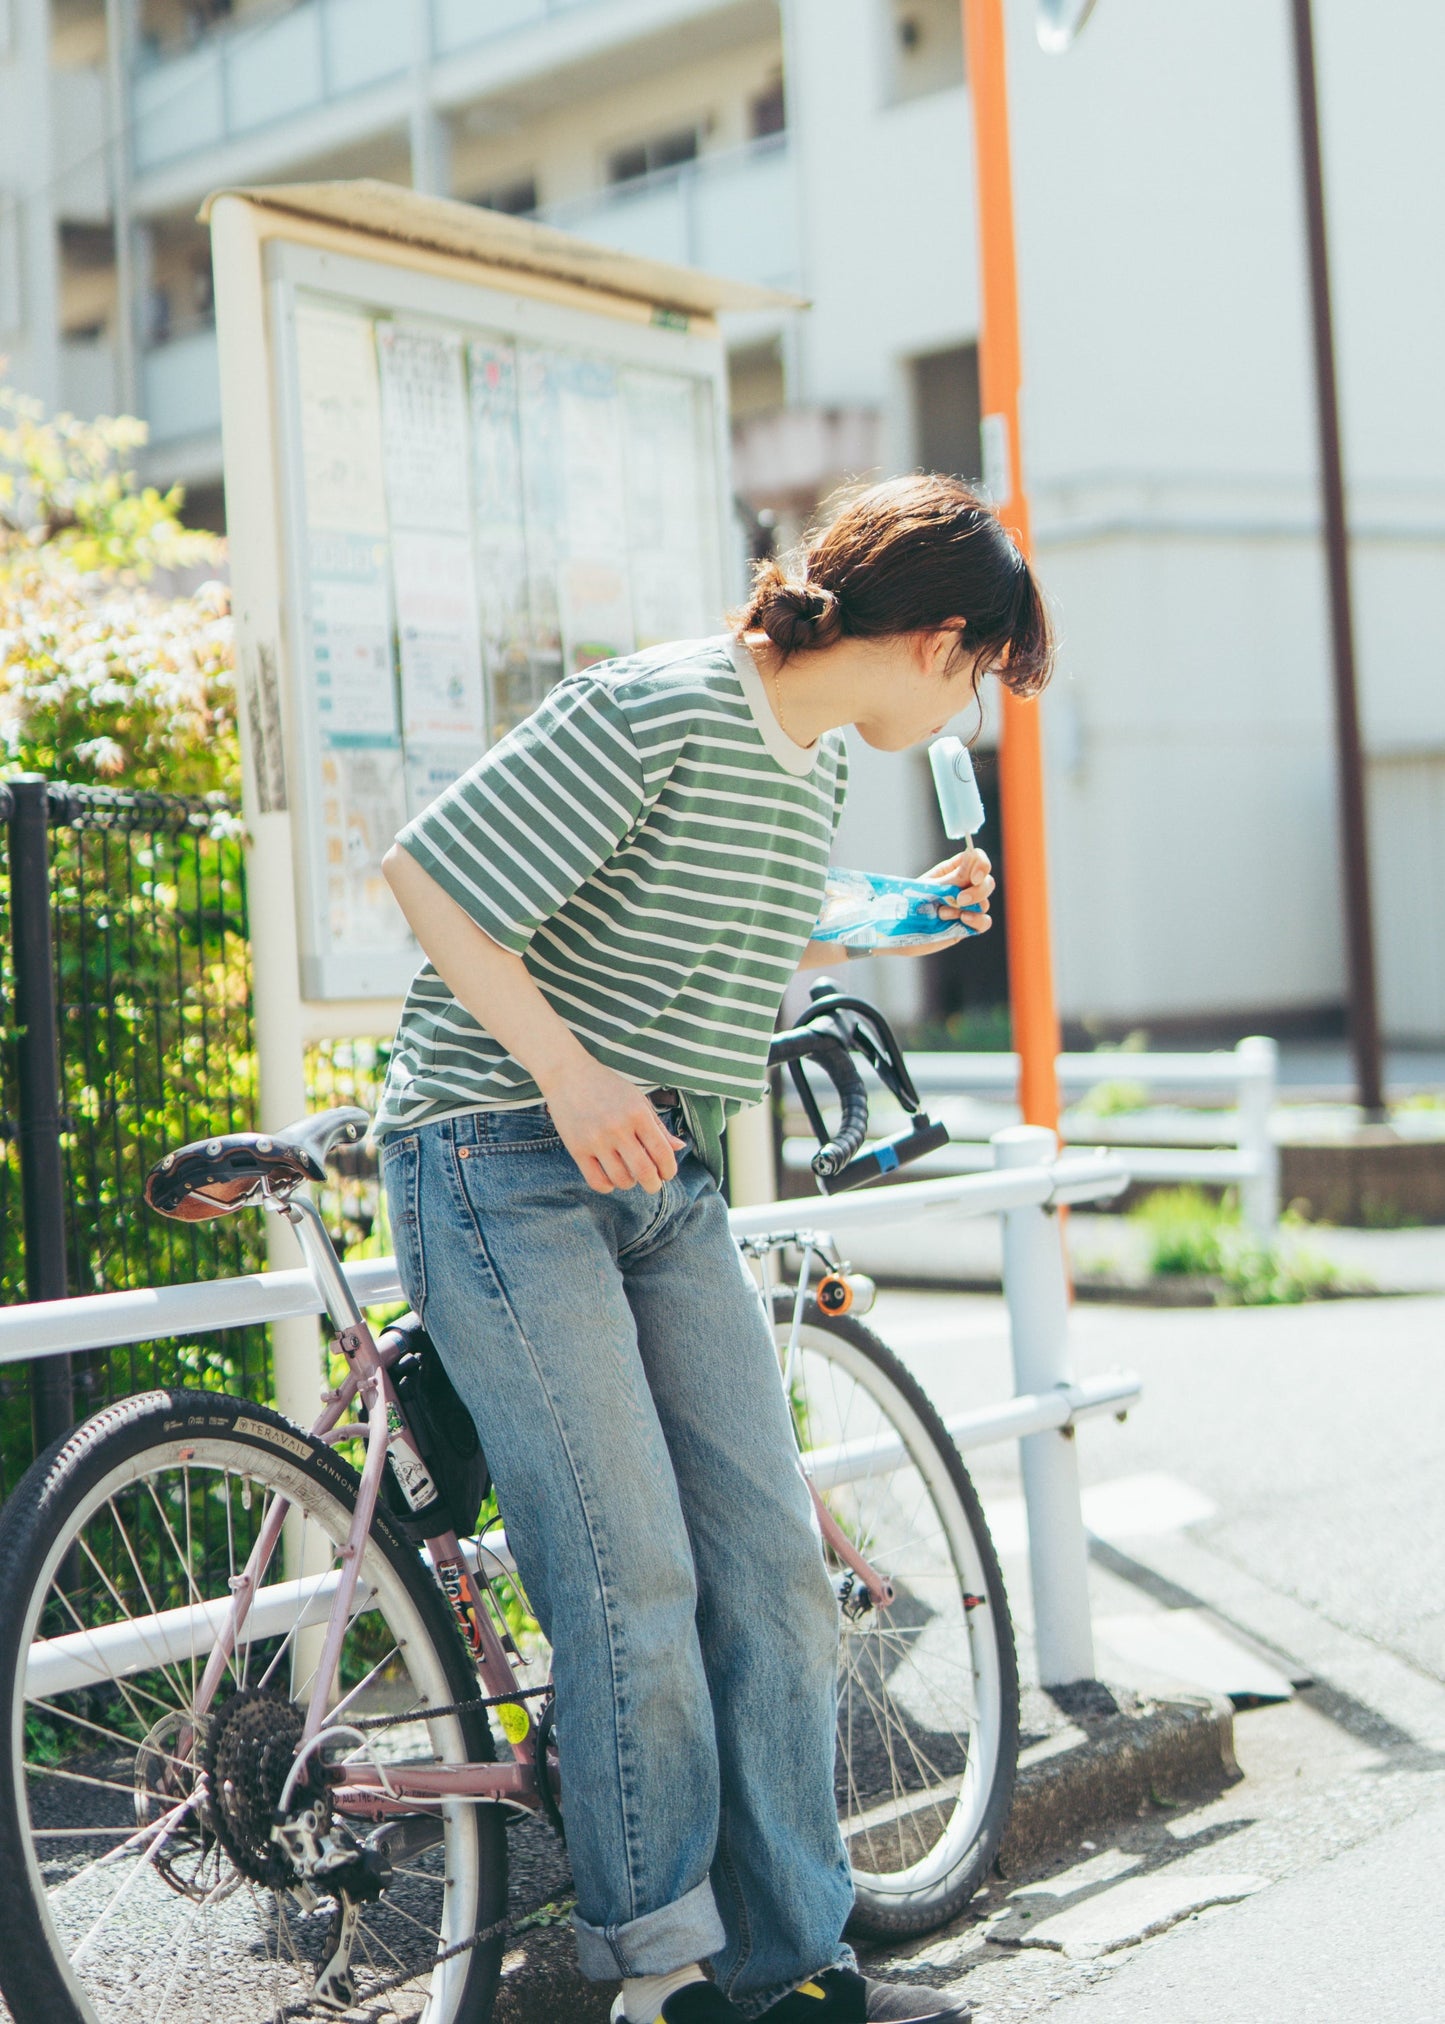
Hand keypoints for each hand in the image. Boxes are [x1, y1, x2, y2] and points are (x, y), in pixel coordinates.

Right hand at [541, 1056, 685, 1194]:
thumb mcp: (637, 1099)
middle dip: (654, 1184)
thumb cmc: (608, 1086)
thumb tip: (680, 1147)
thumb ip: (658, 1125)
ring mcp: (596, 1139)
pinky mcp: (577, 1148)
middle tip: (653, 1184)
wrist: (568, 1074)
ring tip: (629, 1176)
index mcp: (637, 1113)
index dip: (669, 1169)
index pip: (662, 1152)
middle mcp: (618, 1127)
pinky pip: (596, 1181)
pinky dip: (608, 1186)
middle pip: (644, 1171)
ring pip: (621, 1179)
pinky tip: (611, 1178)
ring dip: (630, 1184)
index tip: (667, 1173)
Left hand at [890, 848, 994, 958]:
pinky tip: (964, 921)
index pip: (977, 859)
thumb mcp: (930, 888)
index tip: (974, 877)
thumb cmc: (908, 903)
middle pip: (987, 881)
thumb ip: (954, 878)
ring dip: (968, 908)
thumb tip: (973, 858)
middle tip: (959, 900)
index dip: (981, 865)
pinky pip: (984, 922)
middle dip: (978, 891)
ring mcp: (966, 907)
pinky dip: (978, 921)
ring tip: (942, 914)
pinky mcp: (966, 926)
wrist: (896, 930)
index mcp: (952, 870)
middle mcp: (962, 887)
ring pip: (985, 902)